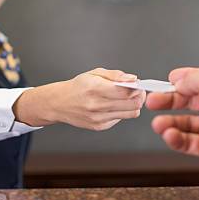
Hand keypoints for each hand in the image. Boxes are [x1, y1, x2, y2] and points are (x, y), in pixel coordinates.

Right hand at [14, 68, 145, 130]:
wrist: (59, 103)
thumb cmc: (78, 87)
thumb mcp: (95, 73)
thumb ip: (116, 75)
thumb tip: (132, 79)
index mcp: (95, 88)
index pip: (126, 91)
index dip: (137, 88)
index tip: (138, 84)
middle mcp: (96, 105)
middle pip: (132, 104)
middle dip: (139, 96)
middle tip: (137, 91)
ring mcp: (98, 118)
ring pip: (130, 113)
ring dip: (133, 105)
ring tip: (127, 98)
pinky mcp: (99, 126)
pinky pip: (120, 119)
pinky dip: (122, 112)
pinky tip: (113, 106)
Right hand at [146, 67, 198, 195]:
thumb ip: (192, 78)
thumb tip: (179, 79)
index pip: (198, 80)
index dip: (180, 81)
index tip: (164, 83)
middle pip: (189, 101)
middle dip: (169, 101)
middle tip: (152, 102)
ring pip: (187, 123)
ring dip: (169, 122)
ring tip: (158, 124)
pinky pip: (189, 143)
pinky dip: (176, 139)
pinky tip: (169, 135)